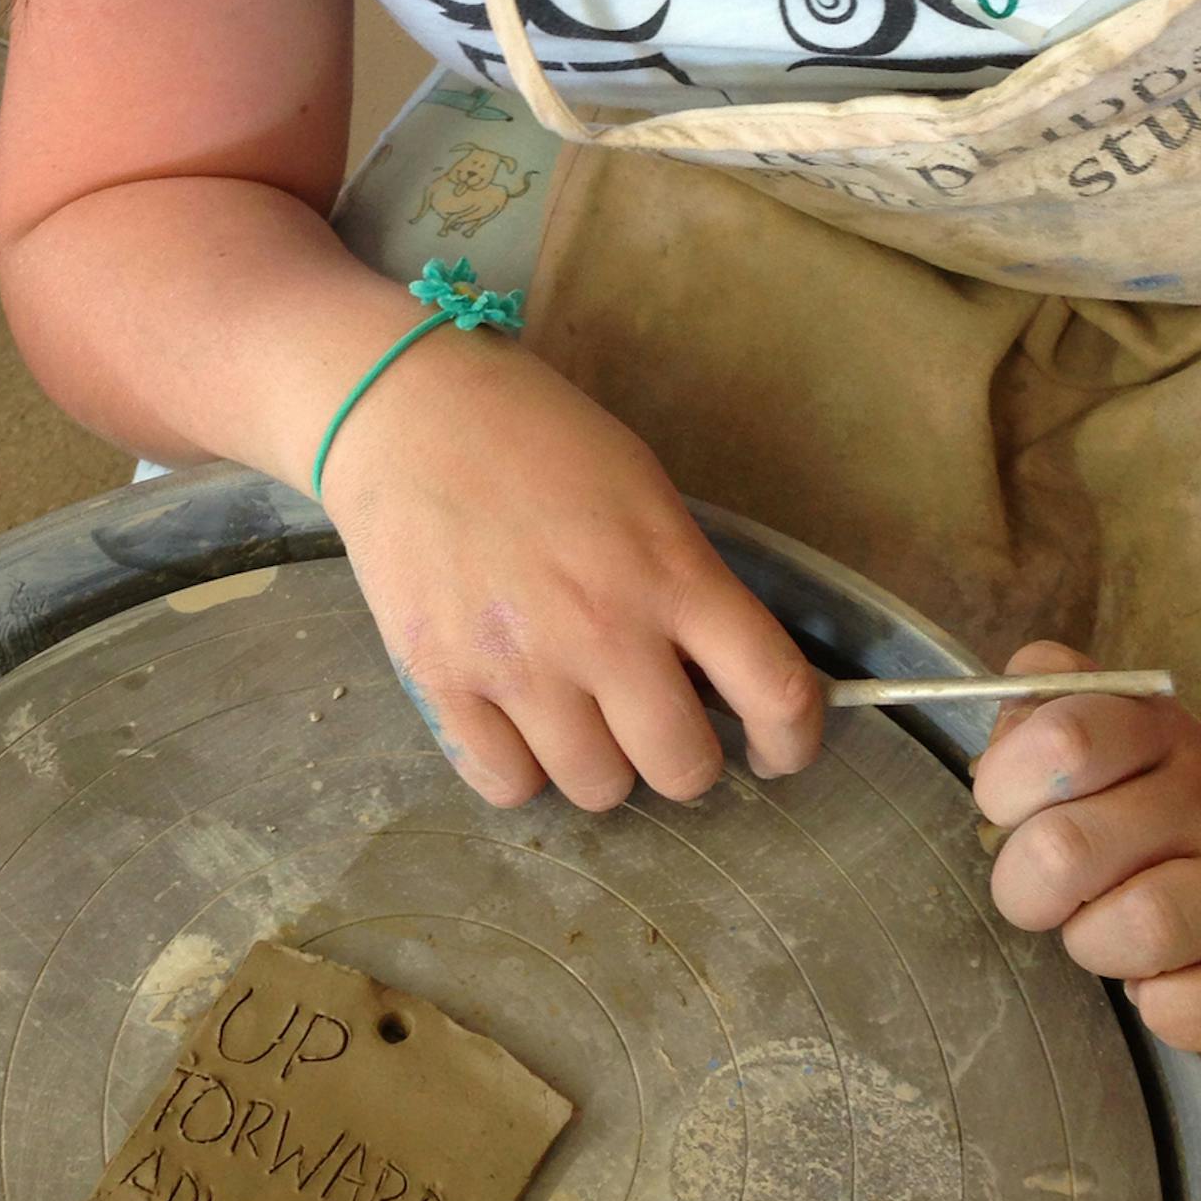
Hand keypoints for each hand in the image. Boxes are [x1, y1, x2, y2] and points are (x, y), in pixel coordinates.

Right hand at [316, 329, 825, 811]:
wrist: (407, 411)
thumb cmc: (535, 437)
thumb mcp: (643, 491)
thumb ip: (685, 583)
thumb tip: (711, 677)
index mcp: (671, 573)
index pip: (776, 692)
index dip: (793, 739)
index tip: (776, 748)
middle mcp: (604, 631)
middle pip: (683, 769)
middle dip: (683, 758)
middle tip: (656, 724)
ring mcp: (520, 664)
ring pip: (598, 790)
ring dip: (600, 765)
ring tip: (577, 717)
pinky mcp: (442, 682)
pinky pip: (507, 784)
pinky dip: (521, 768)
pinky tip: (517, 723)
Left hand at [975, 641, 1200, 1051]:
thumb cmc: (1147, 801)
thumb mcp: (1093, 730)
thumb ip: (1033, 710)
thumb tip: (1003, 726)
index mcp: (1151, 730)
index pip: (1064, 740)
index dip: (1006, 786)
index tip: (1006, 809)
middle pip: (1067, 849)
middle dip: (1025, 886)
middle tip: (1046, 891)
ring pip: (1143, 927)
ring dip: (1094, 946)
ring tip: (1105, 933)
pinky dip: (1172, 1010)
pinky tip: (1158, 986)